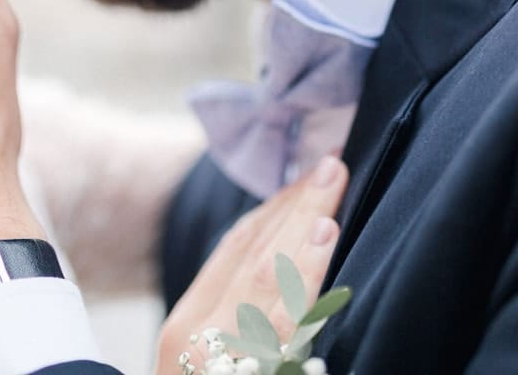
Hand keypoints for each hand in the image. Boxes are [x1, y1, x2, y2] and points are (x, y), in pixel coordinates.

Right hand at [159, 157, 348, 372]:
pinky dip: (307, 273)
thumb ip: (234, 321)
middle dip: (296, 204)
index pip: (233, 250)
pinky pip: (287, 317)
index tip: (307, 178)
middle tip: (332, 163)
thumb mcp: (205, 359)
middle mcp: (198, 331)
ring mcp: (222, 352)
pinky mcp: (254, 371)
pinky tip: (326, 238)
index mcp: (186, 322)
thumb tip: (280, 268)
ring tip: (331, 184)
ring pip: (268, 273)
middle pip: (253, 252)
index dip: (273, 209)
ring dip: (304, 222)